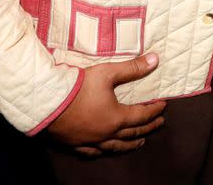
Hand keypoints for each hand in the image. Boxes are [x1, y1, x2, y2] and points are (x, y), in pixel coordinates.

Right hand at [47, 53, 165, 155]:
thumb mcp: (107, 72)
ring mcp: (91, 141)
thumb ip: (132, 68)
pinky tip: (105, 150)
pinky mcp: (76, 144)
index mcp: (116, 117)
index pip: (142, 115)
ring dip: (130, 144)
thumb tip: (155, 60)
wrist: (49, 102)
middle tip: (159, 124)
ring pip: (116, 147)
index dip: (154, 110)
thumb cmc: (79, 86)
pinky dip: (105, 151)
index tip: (164, 106)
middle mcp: (106, 133)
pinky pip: (94, 152)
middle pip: (132, 133)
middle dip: (148, 128)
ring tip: (140, 142)